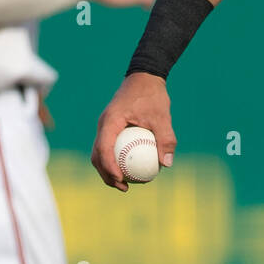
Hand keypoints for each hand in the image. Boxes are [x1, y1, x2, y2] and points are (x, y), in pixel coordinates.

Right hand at [91, 72, 175, 191]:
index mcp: (110, 122)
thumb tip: (166, 164)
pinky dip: (116, 159)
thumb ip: (165, 138)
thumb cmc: (153, 95)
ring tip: (126, 183)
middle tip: (123, 187)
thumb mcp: (162, 116)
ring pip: (100, 152)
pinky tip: (132, 167)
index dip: (109, 168)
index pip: (103, 149)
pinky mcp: (111, 127)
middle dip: (106, 174)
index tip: (121, 180)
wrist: (145, 76)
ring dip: (109, 169)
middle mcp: (103, 125)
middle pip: (97, 155)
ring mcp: (105, 126)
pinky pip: (110, 146)